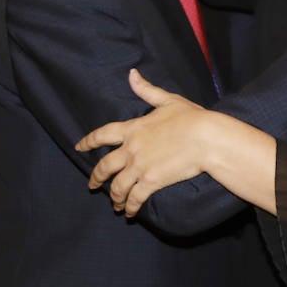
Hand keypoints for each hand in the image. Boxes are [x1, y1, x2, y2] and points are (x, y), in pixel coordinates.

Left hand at [76, 70, 211, 216]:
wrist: (207, 138)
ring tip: (115, 204)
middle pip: (104, 166)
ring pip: (117, 186)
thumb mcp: (168, 100)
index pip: (103, 135)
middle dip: (96, 177)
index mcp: (133, 128)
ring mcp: (140, 167)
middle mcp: (131, 149)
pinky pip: (135, 198)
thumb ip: (146, 90)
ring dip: (114, 197)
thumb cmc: (191, 118)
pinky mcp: (151, 182)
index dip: (89, 141)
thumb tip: (132, 74)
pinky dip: (130, 207)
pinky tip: (130, 212)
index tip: (79, 147)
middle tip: (92, 185)